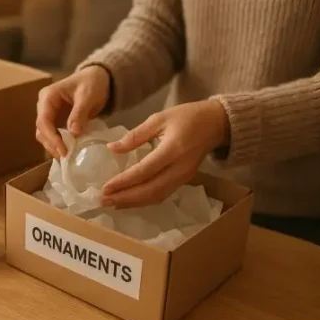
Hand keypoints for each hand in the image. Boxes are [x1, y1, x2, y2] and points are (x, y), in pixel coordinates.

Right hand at [35, 66, 109, 157]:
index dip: (52, 137)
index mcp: (48, 97)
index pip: (43, 120)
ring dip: (54, 146)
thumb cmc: (92, 83)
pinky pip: (55, 135)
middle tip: (65, 157)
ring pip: (45, 135)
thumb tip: (73, 134)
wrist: (98, 78)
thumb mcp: (87, 96)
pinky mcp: (58, 121)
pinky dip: (60, 144)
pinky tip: (68, 153)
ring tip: (66, 157)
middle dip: (52, 144)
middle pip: (42, 130)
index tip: (63, 150)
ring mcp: (51, 114)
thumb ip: (79, 113)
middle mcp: (45, 106)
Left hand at [101, 100, 228, 207]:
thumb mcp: (159, 119)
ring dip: (134, 202)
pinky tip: (130, 200)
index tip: (105, 187)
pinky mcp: (184, 181)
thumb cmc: (187, 117)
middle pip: (150, 190)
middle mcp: (179, 168)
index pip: (144, 171)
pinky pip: (163, 195)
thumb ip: (135, 135)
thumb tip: (112, 149)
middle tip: (104, 200)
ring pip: (157, 196)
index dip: (124, 181)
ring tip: (112, 203)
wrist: (215, 124)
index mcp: (172, 149)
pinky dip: (145, 200)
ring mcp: (184, 177)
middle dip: (126, 198)